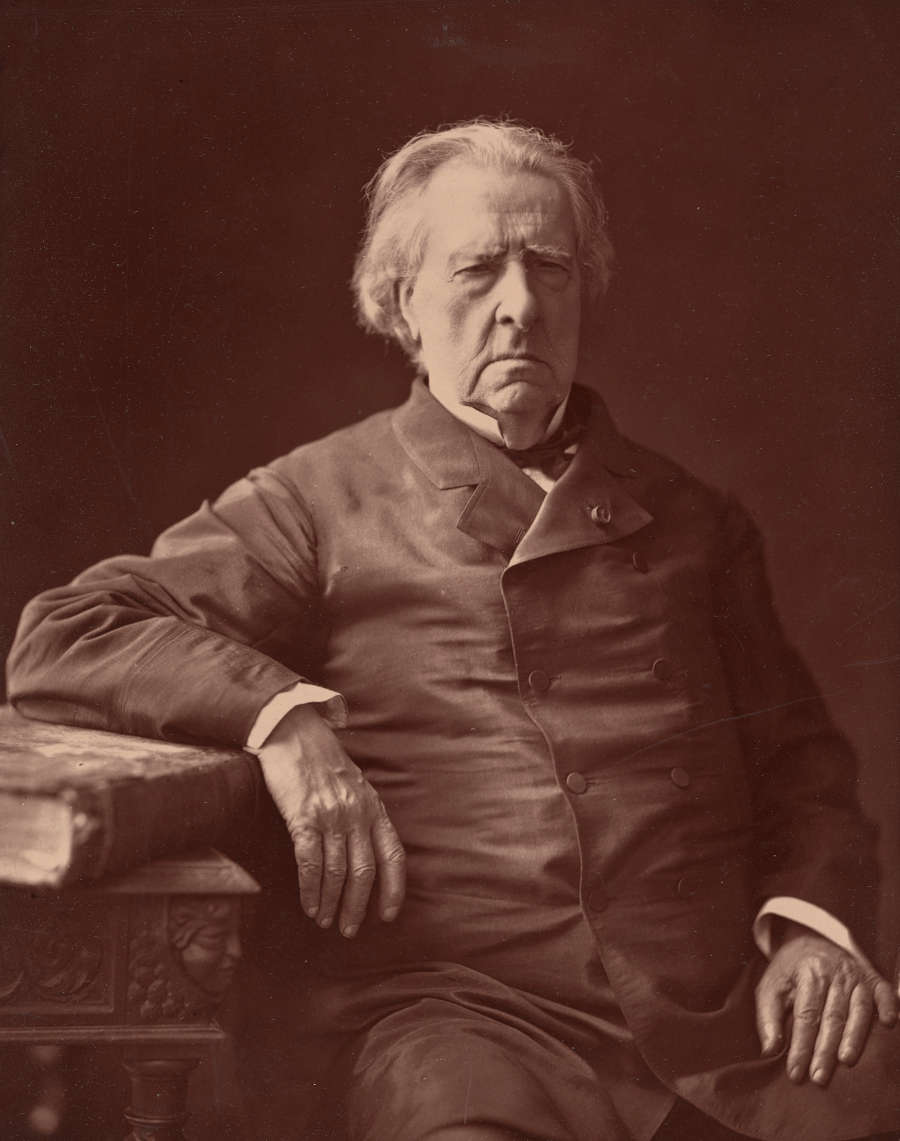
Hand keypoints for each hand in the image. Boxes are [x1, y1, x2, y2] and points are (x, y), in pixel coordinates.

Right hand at [256, 703, 405, 937]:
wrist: (293, 732)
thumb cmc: (322, 761)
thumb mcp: (356, 786)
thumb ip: (364, 816)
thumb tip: (366, 851)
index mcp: (374, 808)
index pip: (393, 856)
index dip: (394, 889)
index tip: (388, 915)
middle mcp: (357, 815)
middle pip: (364, 873)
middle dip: (358, 907)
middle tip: (349, 929)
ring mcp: (331, 816)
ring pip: (337, 873)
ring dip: (331, 903)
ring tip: (325, 921)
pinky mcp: (303, 817)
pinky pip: (310, 863)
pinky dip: (310, 889)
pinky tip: (309, 904)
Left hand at [755, 922, 896, 1085]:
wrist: (809, 939)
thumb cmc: (790, 971)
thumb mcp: (770, 987)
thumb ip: (768, 1017)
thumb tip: (770, 1050)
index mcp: (808, 974)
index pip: (805, 1015)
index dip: (801, 1046)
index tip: (796, 1073)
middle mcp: (834, 973)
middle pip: (831, 1016)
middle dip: (825, 1049)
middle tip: (819, 1077)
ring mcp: (855, 975)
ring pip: (857, 1009)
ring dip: (854, 1036)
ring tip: (846, 1060)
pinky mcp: (872, 978)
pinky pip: (883, 992)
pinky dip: (887, 1006)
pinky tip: (887, 1024)